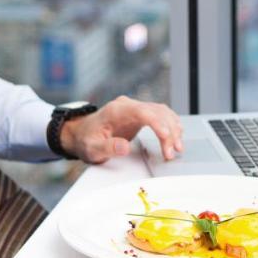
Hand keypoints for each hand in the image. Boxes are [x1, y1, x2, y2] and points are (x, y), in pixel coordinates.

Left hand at [60, 96, 183, 164]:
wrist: (81, 134)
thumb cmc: (86, 140)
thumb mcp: (92, 148)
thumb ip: (108, 147)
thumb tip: (124, 147)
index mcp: (116, 110)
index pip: (142, 111)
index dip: (157, 122)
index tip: (166, 136)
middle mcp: (127, 106)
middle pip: (156, 112)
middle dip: (168, 131)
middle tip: (171, 151)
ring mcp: (134, 109)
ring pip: (161, 112)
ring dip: (172, 128)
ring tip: (177, 147)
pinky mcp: (140, 115)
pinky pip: (160, 115)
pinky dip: (170, 125)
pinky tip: (176, 135)